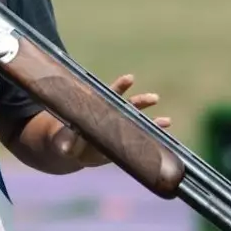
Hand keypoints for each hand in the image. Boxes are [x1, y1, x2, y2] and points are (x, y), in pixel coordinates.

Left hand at [51, 73, 172, 168]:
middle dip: (140, 102)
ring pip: (136, 121)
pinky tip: (165, 136)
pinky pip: (139, 137)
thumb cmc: (65, 141)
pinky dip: (152, 136)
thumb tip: (66, 148)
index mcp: (97, 109)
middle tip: (154, 98)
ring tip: (167, 121)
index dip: (119, 87)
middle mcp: (110, 116)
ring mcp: (118, 128)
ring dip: (151, 121)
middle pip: (127, 106)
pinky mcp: (122, 142)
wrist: (72, 152)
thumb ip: (66, 143)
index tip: (130, 79)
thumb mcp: (63, 141)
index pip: (109, 94)